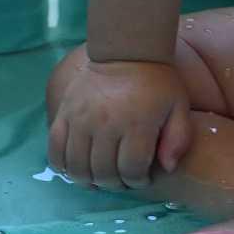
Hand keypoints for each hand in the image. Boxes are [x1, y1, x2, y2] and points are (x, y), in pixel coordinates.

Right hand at [47, 55, 193, 191]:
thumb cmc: (157, 82)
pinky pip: (55, 149)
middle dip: (115, 183)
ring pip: (77, 167)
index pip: (131, 169)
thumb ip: (179, 138)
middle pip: (103, 172)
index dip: (137, 181)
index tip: (142, 178)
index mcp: (137, 124)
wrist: (125, 51)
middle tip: (122, 179)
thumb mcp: (179, 107)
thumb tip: (167, 168)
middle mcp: (106, 124)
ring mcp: (81, 119)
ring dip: (89, 180)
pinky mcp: (64, 113)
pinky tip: (75, 168)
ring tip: (100, 176)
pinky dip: (62, 165)